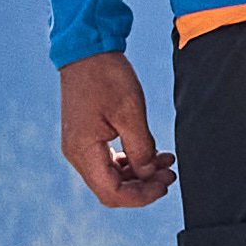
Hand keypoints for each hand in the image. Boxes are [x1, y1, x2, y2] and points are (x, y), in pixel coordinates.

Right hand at [56, 52, 173, 206]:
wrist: (86, 49)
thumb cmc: (106, 76)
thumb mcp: (131, 113)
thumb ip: (141, 149)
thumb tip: (148, 175)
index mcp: (84, 150)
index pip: (111, 192)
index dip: (141, 196)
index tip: (164, 185)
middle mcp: (76, 153)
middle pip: (110, 189)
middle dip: (142, 187)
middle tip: (169, 175)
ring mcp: (79, 145)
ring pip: (110, 176)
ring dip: (139, 174)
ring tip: (165, 163)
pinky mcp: (85, 136)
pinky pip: (108, 160)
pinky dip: (129, 161)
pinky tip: (151, 153)